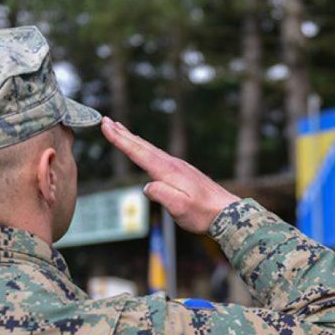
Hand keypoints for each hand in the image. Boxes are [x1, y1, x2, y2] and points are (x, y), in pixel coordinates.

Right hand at [102, 117, 239, 233]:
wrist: (228, 213)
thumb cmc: (203, 213)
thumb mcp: (180, 208)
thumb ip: (162, 195)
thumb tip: (147, 186)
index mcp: (168, 171)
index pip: (139, 152)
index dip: (120, 140)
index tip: (106, 126)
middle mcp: (172, 164)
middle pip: (143, 146)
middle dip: (123, 134)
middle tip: (106, 120)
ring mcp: (179, 167)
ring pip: (151, 149)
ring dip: (134, 139)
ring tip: (120, 129)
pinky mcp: (183, 172)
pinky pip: (159, 156)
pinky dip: (146, 148)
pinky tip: (145, 150)